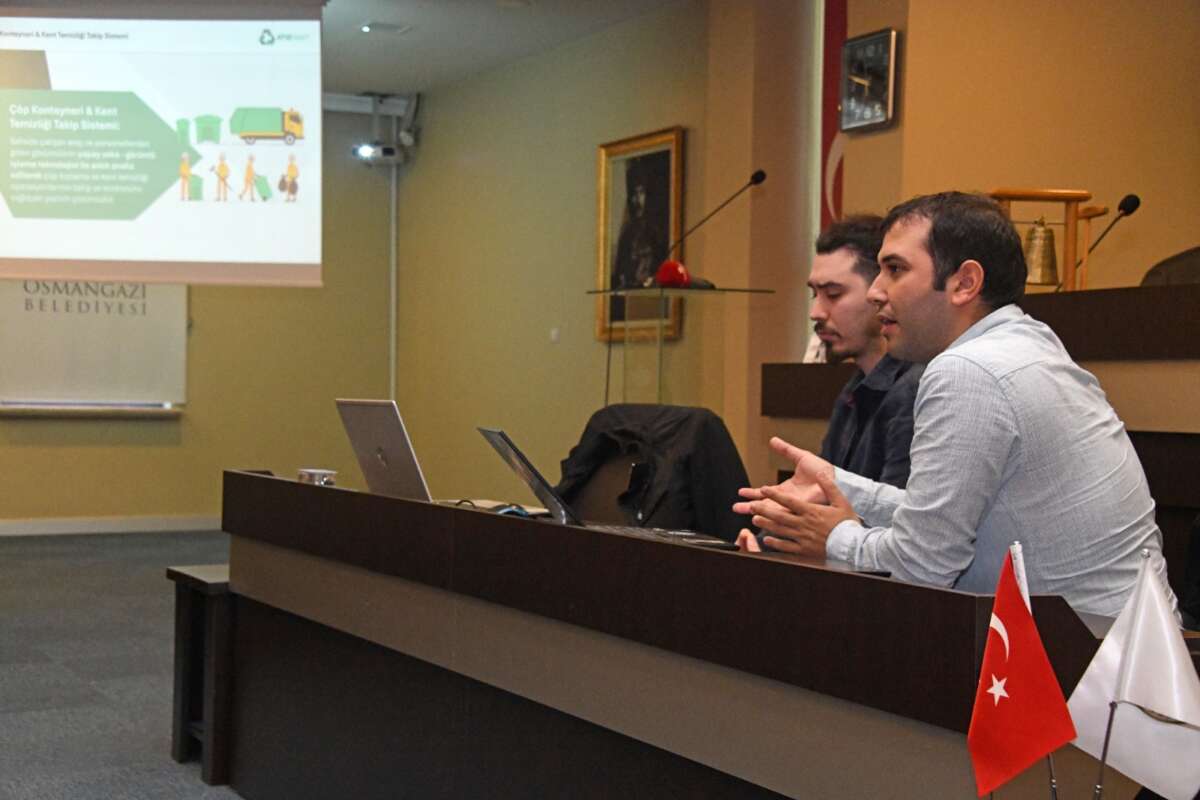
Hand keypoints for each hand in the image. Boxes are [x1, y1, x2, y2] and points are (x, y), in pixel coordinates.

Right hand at [732, 437, 834, 514]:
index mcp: (786, 490)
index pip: (765, 493)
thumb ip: (786, 450)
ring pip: (769, 511)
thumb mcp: (800, 457)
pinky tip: (760, 516)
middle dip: (748, 506)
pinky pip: (781, 515)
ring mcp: (791, 507)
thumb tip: (772, 440)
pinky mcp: (797, 511)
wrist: (834, 479)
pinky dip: (770, 516)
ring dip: (755, 511)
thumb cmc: (822, 471)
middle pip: (763, 505)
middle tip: (735, 508)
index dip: (752, 492)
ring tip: (742, 510)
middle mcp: (787, 501)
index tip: (741, 493)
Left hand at [740, 470, 858, 556]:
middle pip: (779, 515)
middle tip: (751, 506)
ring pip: (780, 530)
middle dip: (763, 509)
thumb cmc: (848, 524)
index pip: (788, 501)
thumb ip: (830, 487)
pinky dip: (775, 543)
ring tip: (755, 520)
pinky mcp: (804, 550)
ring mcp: (803, 538)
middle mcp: (804, 524)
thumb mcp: (842, 502)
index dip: (774, 494)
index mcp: (811, 511)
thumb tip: (823, 473)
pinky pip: (786, 546)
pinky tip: (767, 540)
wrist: (854, 547)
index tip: (763, 489)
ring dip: (766, 524)